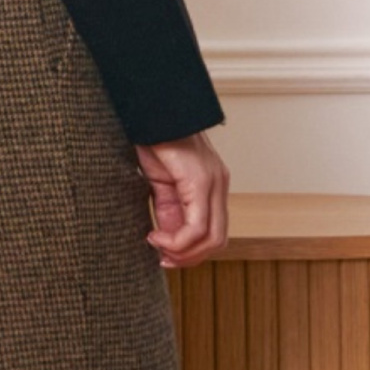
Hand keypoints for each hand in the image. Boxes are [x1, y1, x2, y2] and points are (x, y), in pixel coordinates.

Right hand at [134, 130, 229, 267]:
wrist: (151, 110)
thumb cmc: (151, 140)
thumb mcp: (159, 183)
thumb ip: (168, 209)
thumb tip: (165, 239)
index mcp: (210, 186)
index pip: (213, 233)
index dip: (190, 254)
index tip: (163, 256)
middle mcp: (218, 185)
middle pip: (217, 240)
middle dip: (188, 258)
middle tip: (162, 258)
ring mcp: (213, 182)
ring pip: (211, 238)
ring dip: (182, 252)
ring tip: (157, 246)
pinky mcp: (200, 181)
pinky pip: (197, 226)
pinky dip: (176, 240)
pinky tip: (155, 235)